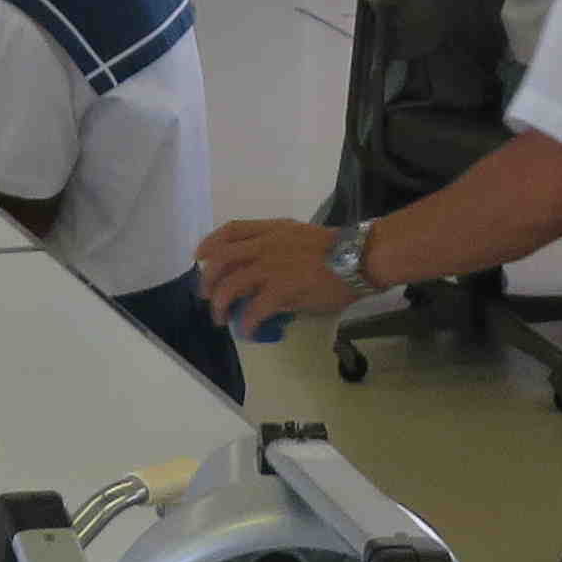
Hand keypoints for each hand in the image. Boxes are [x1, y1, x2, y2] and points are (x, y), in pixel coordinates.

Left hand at [196, 214, 358, 332]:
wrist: (360, 258)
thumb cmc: (336, 250)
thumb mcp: (300, 237)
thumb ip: (277, 249)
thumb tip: (261, 274)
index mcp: (271, 230)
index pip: (230, 230)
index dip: (210, 244)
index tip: (200, 258)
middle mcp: (266, 245)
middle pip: (221, 259)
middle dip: (208, 280)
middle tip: (208, 297)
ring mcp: (273, 266)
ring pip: (231, 285)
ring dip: (220, 305)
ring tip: (222, 319)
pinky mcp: (283, 289)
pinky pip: (254, 310)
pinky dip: (247, 323)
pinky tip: (248, 331)